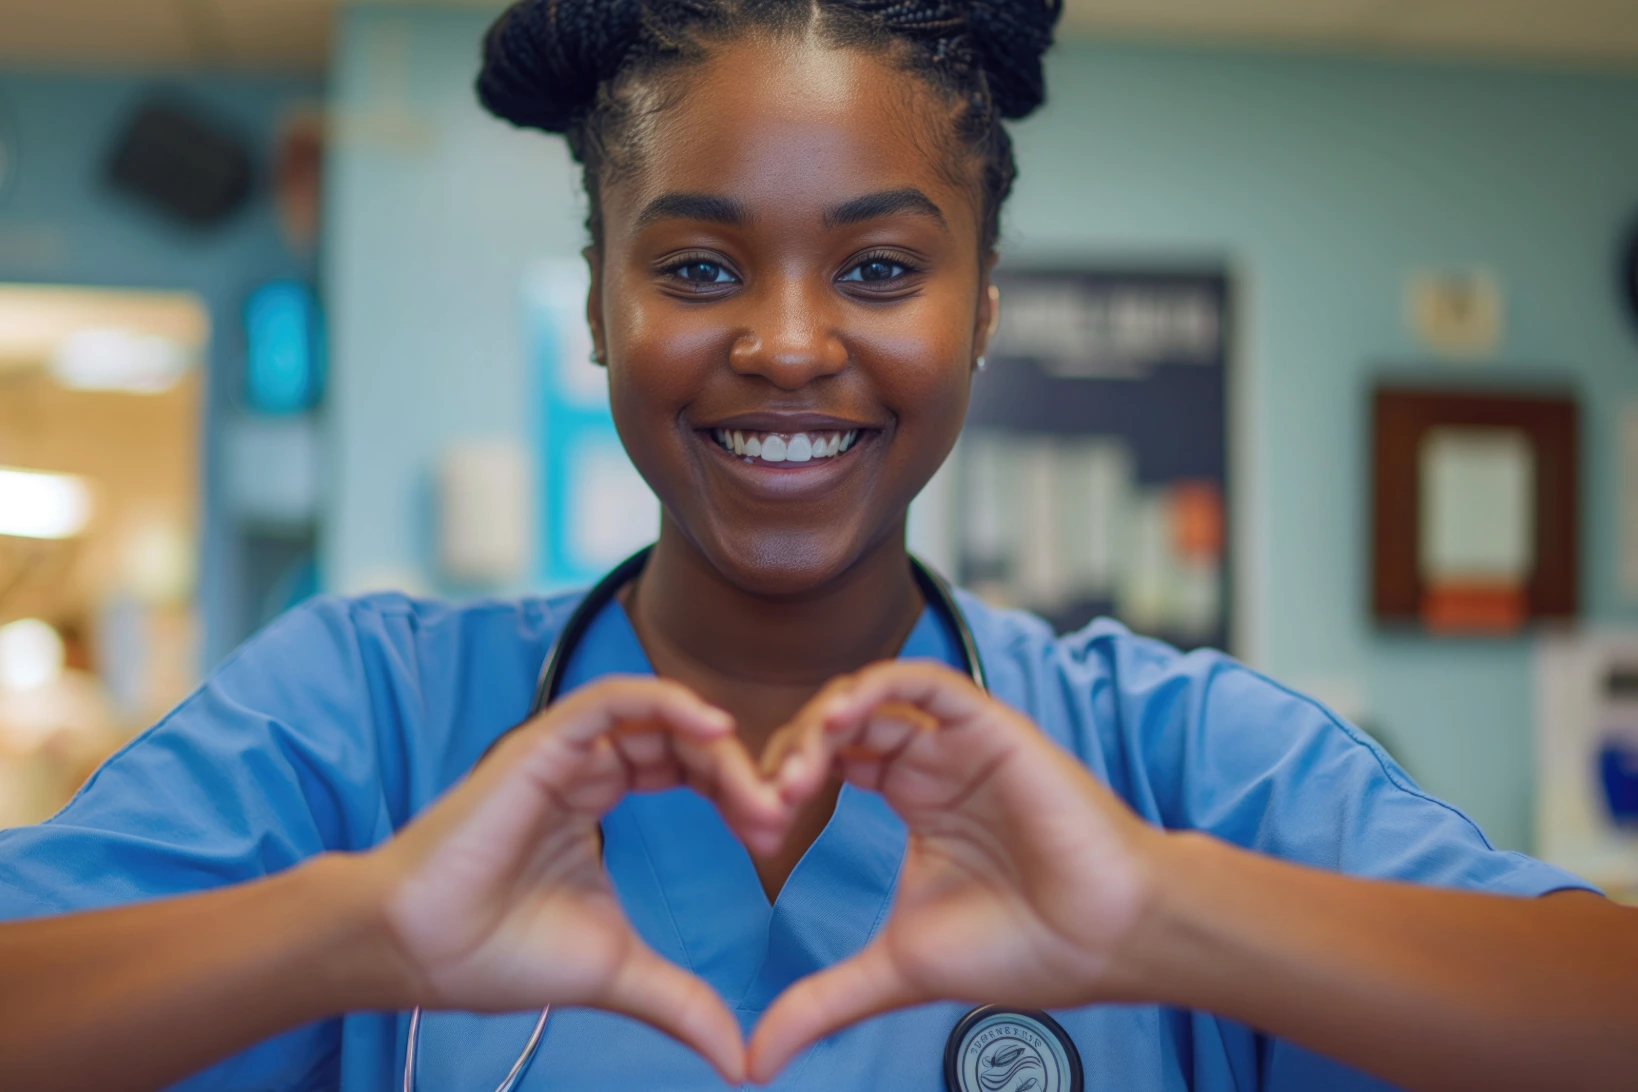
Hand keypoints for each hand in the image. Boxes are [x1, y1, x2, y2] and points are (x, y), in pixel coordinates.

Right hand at [364, 677, 784, 1083]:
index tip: (774, 837)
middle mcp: (584, 767)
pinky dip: (666, 702)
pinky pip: (612, 700)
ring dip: (717, 750)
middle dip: (739, 774)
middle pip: (682, 743)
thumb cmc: (500, 954)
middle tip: (779, 820)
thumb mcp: (618, 972)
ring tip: (759, 794)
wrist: (423, 955)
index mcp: (597, 799)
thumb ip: (682, 1002)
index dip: (736, 793)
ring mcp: (563, 752)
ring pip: (657, 718)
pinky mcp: (541, 745)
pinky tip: (714, 729)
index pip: (686, 771)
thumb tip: (741, 1060)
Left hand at [747, 661, 1165, 1081]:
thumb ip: (822, 1001)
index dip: (780, 787)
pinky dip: (877, 684)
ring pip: (872, 698)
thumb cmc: (1022, 948)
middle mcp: (932, 762)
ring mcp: (958, 742)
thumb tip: (754, 1064)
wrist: (1103, 940)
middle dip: (790, 757)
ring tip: (794, 775)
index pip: (828, 764)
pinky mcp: (988, 726)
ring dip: (822, 722)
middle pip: (838, 727)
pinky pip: (926, 682)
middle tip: (767, 806)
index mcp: (911, 799)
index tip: (756, 833)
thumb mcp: (896, 970)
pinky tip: (841, 717)